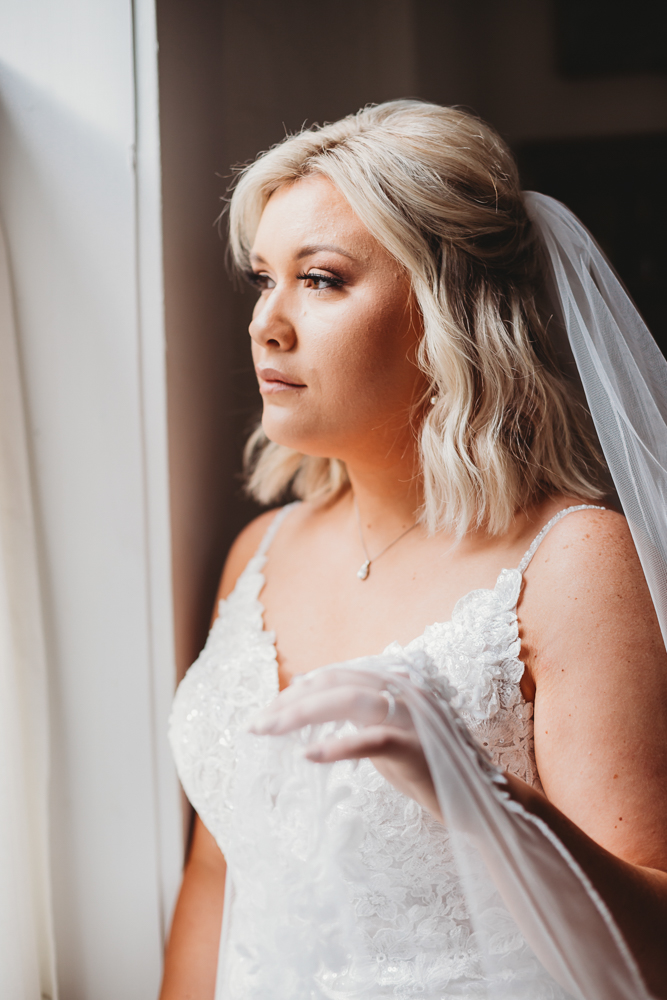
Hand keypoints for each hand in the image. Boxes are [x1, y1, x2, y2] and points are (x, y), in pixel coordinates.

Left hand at [248, 667, 442, 819]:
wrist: (477, 801)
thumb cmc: (427, 770)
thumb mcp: (385, 736)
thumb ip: (357, 718)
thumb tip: (311, 709)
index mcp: (393, 685)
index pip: (335, 677)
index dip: (297, 691)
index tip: (267, 711)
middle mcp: (403, 692)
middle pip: (335, 684)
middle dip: (289, 702)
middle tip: (255, 724)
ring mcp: (412, 717)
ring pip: (349, 702)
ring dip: (303, 715)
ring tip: (269, 731)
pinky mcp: (418, 747)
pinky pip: (372, 740)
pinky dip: (338, 746)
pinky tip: (308, 755)